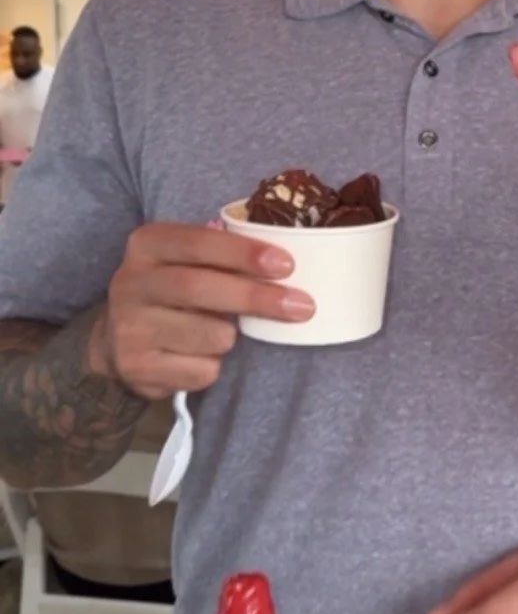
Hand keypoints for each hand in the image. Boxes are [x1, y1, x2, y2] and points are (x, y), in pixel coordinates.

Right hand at [94, 222, 315, 397]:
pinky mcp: (136, 367)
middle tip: (301, 306)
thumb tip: (286, 266)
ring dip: (232, 337)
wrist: (119, 341)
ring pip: (207, 334)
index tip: (286, 266)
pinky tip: (200, 357)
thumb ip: (222, 256)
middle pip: (199, 288)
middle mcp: (130, 282)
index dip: (243, 253)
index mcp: (147, 245)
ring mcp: (129, 327)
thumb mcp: (185, 262)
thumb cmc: (173, 293)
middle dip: (255, 297)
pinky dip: (213, 367)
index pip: (197, 243)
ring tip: (226, 333)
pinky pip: (199, 370)